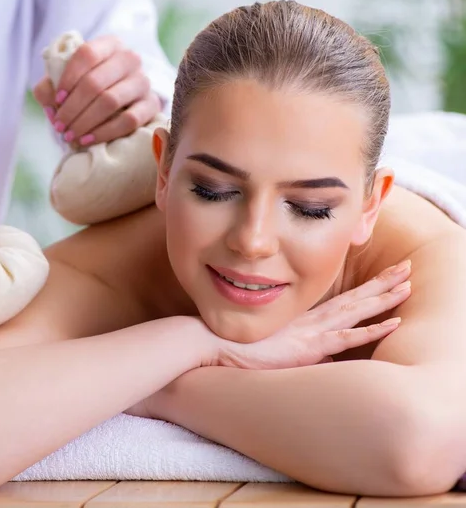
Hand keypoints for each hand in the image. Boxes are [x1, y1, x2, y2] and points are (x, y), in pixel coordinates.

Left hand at [33, 35, 160, 145]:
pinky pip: (129, 120)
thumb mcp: (67, 83)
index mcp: (109, 45)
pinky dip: (105, 132)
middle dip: (73, 108)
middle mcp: (130, 59)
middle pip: (96, 82)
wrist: (121, 105)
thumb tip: (49, 100)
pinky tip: (89, 140)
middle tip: (60, 126)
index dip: (68, 78)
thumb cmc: (89, 91)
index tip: (57, 100)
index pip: (87, 54)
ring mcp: (143, 82)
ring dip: (85, 121)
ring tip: (70, 136)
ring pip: (110, 101)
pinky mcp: (152, 105)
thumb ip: (49, 87)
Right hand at [213, 260, 411, 369]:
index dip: (367, 288)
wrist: (218, 344)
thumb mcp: (273, 345)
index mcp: (305, 318)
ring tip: (406, 284)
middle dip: (382, 283)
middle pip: (354, 298)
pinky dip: (372, 330)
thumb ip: (297, 347)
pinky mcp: (309, 347)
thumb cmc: (240, 345)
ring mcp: (312, 331)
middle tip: (406, 267)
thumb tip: (316, 355)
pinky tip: (392, 322)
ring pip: (356, 311)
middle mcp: (312, 319)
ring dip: (383, 297)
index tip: (387, 277)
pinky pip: (348, 338)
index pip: (343, 300)